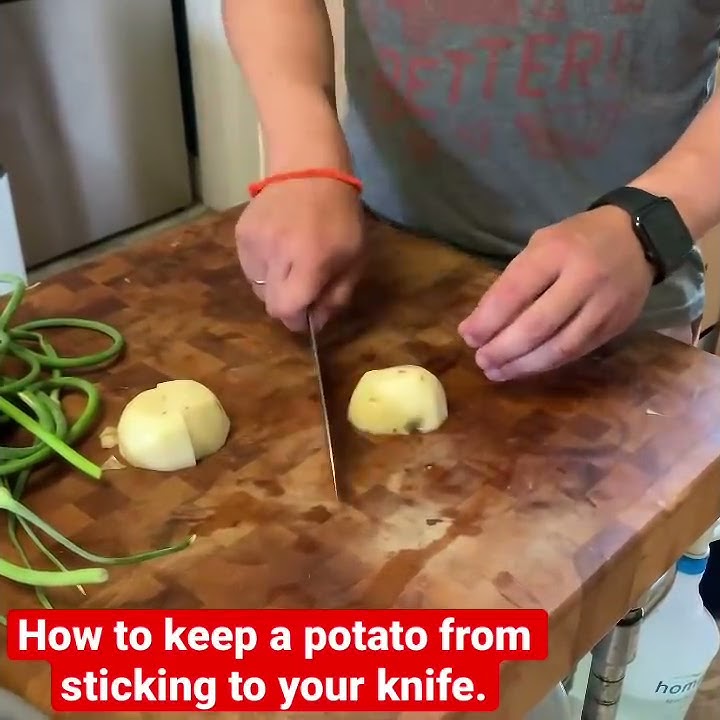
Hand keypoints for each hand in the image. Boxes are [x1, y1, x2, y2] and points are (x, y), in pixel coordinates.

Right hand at [235, 178, 364, 331]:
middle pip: (271, 305)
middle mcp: (277, 253)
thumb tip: (315, 324)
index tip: (308, 313)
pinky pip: (249, 268)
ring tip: (291, 261)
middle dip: (288, 304)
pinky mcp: (241, 234)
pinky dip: (263, 268)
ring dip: (274, 285)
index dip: (298, 319)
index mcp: (309, 261)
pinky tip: (278, 247)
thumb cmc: (339, 217)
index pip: (287, 310)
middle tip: (302, 287)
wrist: (309, 168)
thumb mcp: (354, 259)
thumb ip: (337, 297)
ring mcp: (255, 243)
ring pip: (258, 288)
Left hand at [458, 207, 654, 380]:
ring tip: (497, 372)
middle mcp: (584, 279)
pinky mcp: (616, 326)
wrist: (640, 237)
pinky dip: (546, 363)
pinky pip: (576, 352)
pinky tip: (525, 368)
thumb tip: (479, 325)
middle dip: (503, 349)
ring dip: (523, 365)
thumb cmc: (577, 239)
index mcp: (557, 252)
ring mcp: (604, 306)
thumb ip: (511, 282)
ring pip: (559, 347)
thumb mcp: (540, 245)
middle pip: (537, 326)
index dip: (488, 320)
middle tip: (481, 361)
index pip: (515, 292)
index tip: (467, 337)